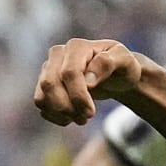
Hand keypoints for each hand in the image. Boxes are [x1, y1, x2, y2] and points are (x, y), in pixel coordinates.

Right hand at [33, 38, 148, 126]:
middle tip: (85, 119)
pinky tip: (71, 117)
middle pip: (49, 84)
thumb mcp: (125, 61)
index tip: (91, 113)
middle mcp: (58, 55)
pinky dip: (54, 116)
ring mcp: (48, 69)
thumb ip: (107, 63)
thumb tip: (88, 80)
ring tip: (80, 119)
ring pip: (41, 96)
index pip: (68, 73)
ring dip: (59, 113)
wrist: (116, 76)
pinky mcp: (44, 84)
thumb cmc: (121, 67)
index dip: (78, 96)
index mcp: (76, 47)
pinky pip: (41, 104)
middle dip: (66, 107)